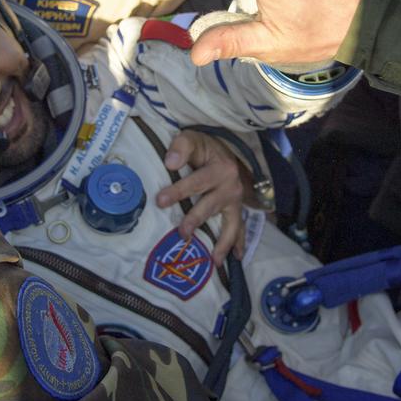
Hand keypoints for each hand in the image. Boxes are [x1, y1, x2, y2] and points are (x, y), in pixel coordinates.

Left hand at [157, 130, 248, 261]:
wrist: (225, 151)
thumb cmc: (204, 148)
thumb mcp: (192, 139)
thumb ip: (181, 147)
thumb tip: (170, 163)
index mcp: (220, 168)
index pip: (196, 182)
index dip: (178, 192)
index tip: (160, 201)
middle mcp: (231, 186)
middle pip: (211, 206)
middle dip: (196, 220)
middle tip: (182, 233)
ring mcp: (236, 201)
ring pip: (231, 224)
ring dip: (223, 243)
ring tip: (214, 261)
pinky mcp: (237, 210)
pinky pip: (240, 229)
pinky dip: (239, 244)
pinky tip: (236, 258)